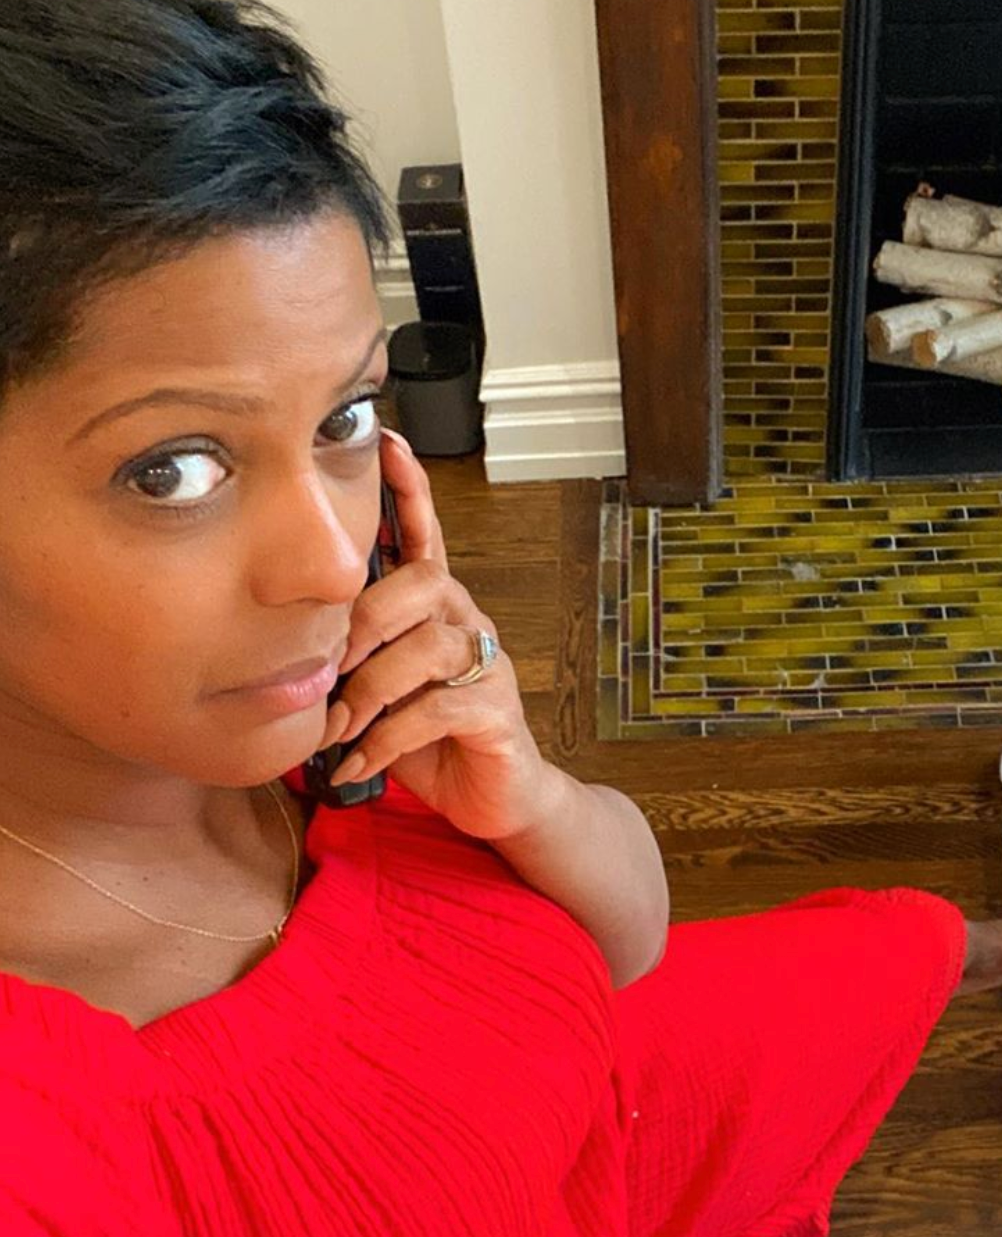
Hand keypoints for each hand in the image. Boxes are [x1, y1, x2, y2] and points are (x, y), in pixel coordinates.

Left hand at [315, 430, 555, 841]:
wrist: (491, 795)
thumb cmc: (424, 735)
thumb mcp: (374, 688)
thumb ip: (343, 658)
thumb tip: (270, 645)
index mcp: (433, 607)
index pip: (424, 536)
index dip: (409, 490)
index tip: (387, 440)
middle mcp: (464, 622)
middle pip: (420, 583)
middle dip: (362, 622)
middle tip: (325, 667)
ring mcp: (486, 664)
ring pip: (427, 646)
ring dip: (369, 690)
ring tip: (337, 726)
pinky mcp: (496, 710)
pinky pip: (438, 709)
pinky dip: (387, 739)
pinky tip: (358, 761)